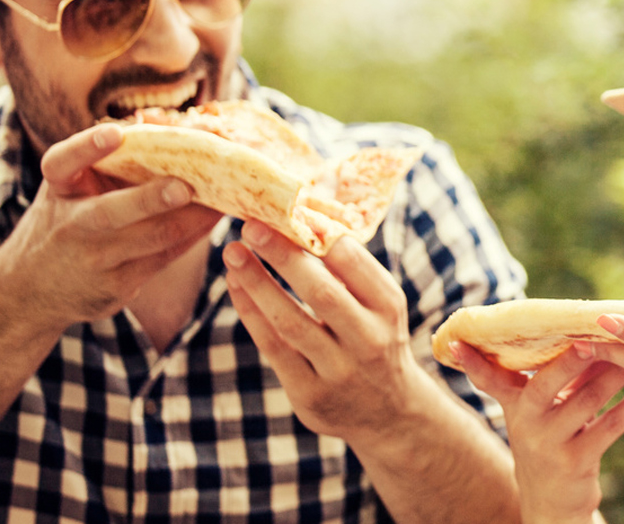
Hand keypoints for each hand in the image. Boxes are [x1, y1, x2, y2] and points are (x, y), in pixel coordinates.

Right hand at [0, 124, 220, 328]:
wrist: (32, 290)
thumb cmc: (66, 217)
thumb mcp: (71, 186)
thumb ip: (106, 158)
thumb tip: (169, 122)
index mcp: (58, 188)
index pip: (62, 162)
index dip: (87, 147)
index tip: (114, 132)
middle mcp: (71, 224)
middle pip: (111, 211)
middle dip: (151, 199)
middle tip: (186, 185)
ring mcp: (95, 260)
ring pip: (154, 237)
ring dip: (196, 215)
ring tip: (228, 192)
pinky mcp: (118, 287)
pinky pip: (167, 256)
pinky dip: (196, 234)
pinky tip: (219, 215)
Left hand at [222, 221, 436, 449]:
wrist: (388, 412)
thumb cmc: (375, 339)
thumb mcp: (381, 305)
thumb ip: (352, 272)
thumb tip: (305, 219)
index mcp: (389, 307)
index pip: (354, 263)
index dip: (318, 235)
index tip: (288, 211)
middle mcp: (369, 340)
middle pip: (320, 292)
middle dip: (281, 255)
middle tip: (250, 226)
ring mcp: (339, 372)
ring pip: (289, 322)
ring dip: (256, 283)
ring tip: (233, 254)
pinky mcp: (310, 395)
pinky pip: (273, 349)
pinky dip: (251, 314)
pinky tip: (236, 288)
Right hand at [451, 342, 623, 523]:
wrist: (551, 500)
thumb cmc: (551, 437)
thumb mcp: (542, 408)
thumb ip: (556, 373)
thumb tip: (588, 330)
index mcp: (515, 403)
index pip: (490, 378)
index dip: (473, 362)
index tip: (457, 344)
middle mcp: (527, 421)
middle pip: (546, 383)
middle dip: (569, 360)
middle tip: (590, 337)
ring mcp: (550, 443)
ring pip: (586, 401)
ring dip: (615, 375)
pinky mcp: (576, 462)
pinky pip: (608, 428)